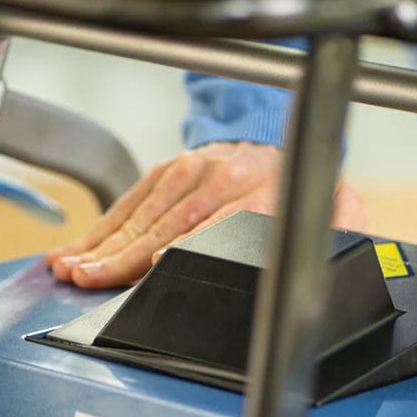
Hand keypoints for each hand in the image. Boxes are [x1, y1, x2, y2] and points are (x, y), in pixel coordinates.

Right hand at [47, 141, 366, 288]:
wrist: (282, 139)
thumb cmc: (301, 192)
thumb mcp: (337, 210)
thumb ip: (342, 230)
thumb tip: (346, 252)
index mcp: (262, 196)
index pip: (214, 228)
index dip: (180, 249)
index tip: (151, 267)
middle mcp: (222, 180)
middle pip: (168, 225)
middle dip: (124, 255)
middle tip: (90, 278)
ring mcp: (191, 173)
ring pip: (143, 214)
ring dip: (103, 244)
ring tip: (71, 268)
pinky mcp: (169, 171)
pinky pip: (131, 201)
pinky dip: (102, 227)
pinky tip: (78, 247)